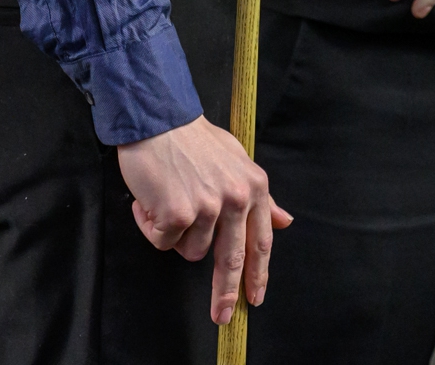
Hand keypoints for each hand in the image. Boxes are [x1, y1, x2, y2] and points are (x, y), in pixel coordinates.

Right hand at [116, 117, 289, 322]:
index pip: (261, 241)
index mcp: (255, 187)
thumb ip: (260, 197)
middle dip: (225, 293)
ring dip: (174, 234)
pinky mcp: (178, 212)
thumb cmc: (193, 140)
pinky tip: (149, 201)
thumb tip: (284, 221)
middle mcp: (236, 198)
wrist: (158, 117)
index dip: (258, 273)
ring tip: (167, 201)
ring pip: (189, 251)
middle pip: (231, 260)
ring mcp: (207, 207)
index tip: (256, 297)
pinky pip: (162, 241)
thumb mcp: (237, 162)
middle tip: (222, 316)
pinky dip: (150, 226)